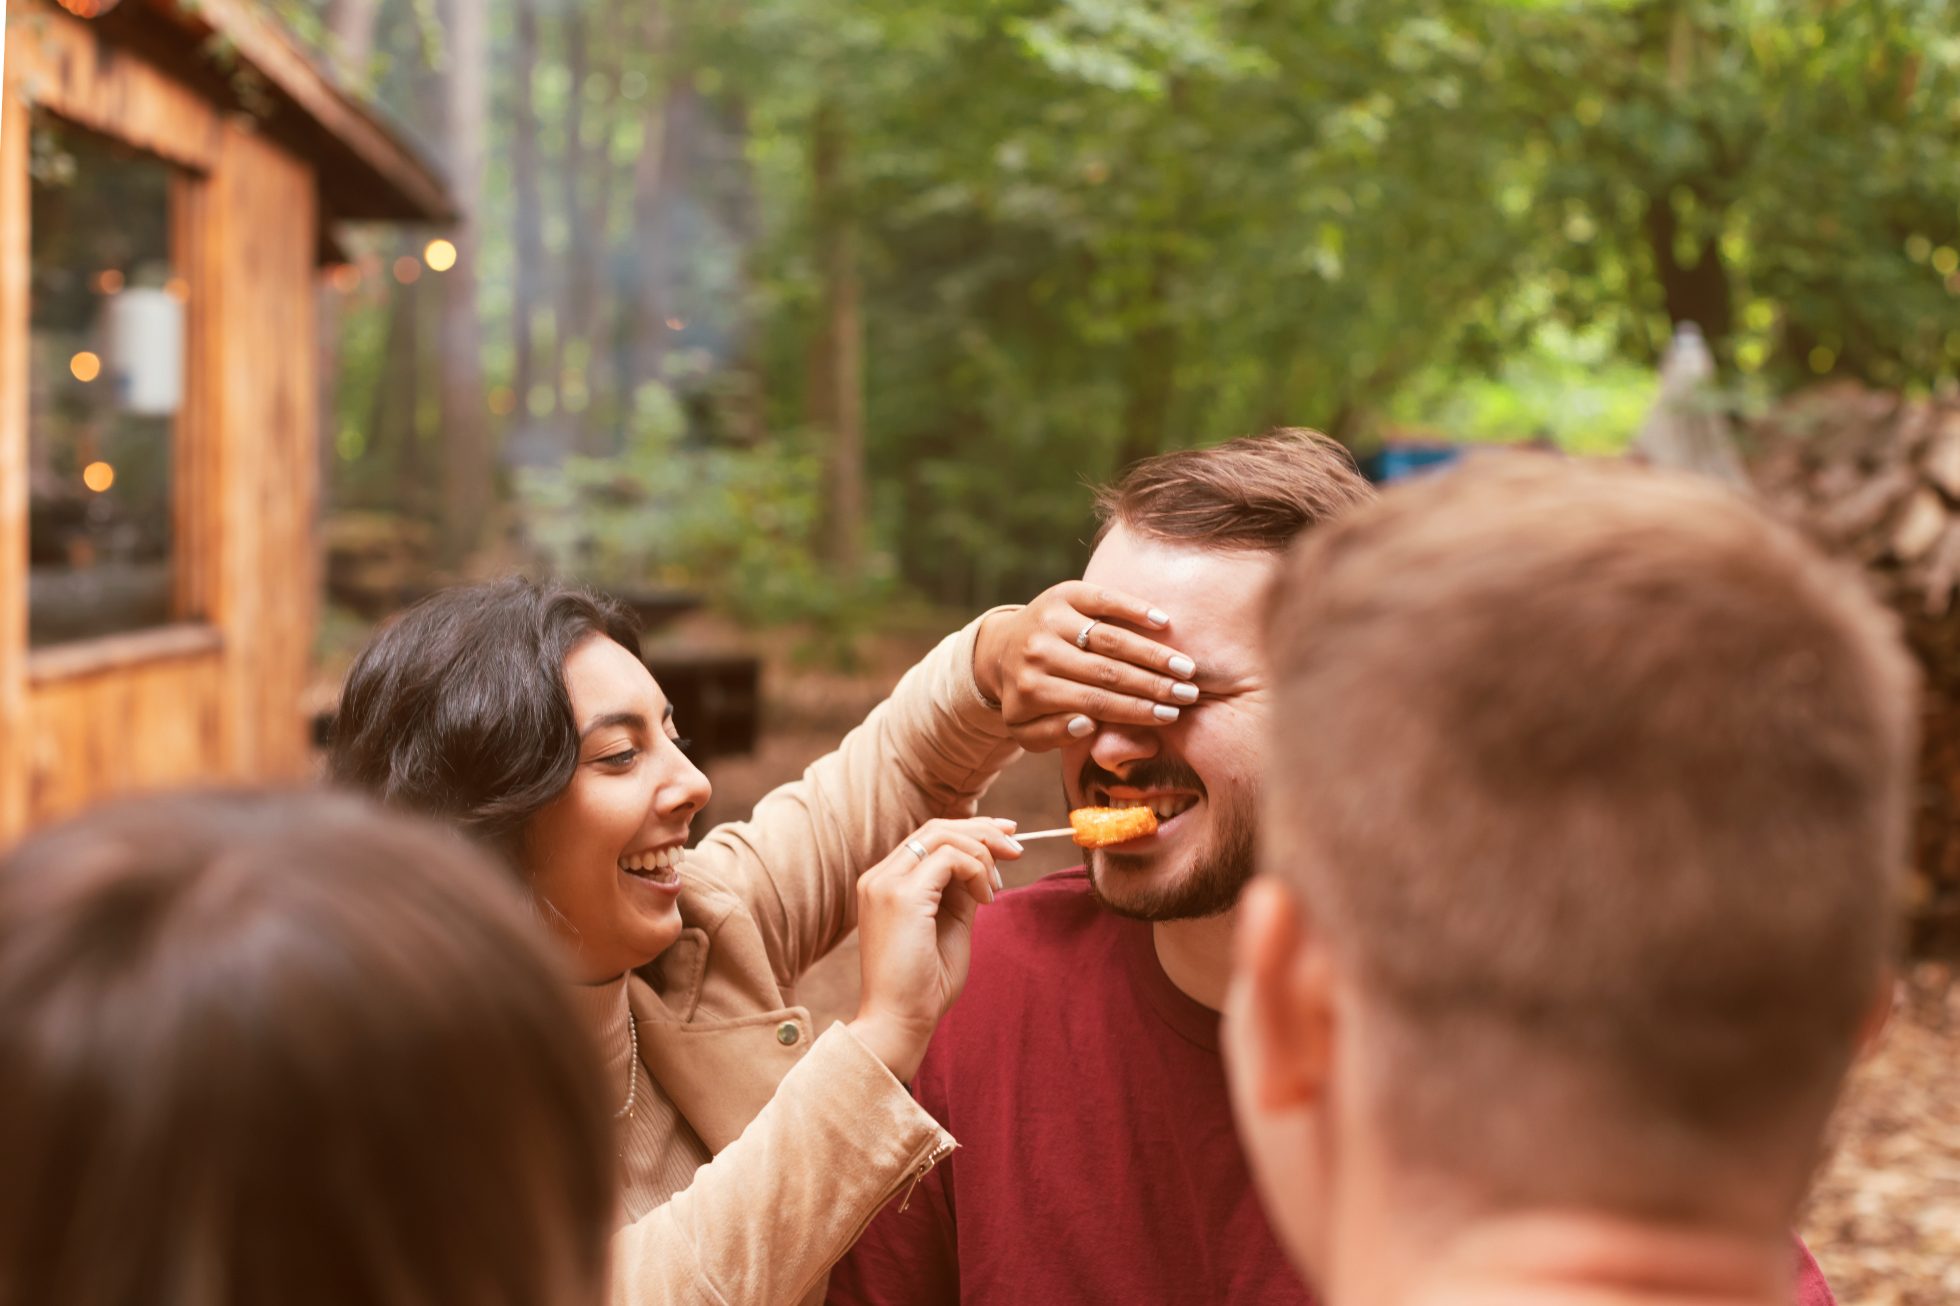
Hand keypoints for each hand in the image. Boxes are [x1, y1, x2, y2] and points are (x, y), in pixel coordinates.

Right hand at [848, 817, 1021, 1081]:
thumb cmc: (925, 985)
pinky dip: (976, 871)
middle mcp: (879, 877)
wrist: (900, 1022)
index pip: (929, 837)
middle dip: (984, 831)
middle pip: (936, 828)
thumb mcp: (950, 925)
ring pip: (942, 836)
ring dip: (983, 852)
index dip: (971, 829)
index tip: (1007, 837)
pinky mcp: (901, 896)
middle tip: (1017, 848)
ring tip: (998, 886)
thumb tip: (985, 864)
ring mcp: (885, 883)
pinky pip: (949, 859)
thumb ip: (960, 892)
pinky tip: (986, 899)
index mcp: (886, 883)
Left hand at [973, 582, 1199, 750]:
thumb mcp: (1028, 729)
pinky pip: (1103, 599)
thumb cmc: (1029, 695)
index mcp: (1032, 689)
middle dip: (1153, 685)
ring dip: (1153, 654)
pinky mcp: (1063, 593)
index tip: (1170, 716)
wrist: (1002, 649)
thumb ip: (1052, 735)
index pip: (1095, 702)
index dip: (1136, 710)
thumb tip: (1086, 724)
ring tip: (1186, 667)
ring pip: (1110, 638)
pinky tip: (1163, 622)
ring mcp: (1051, 618)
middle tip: (1189, 694)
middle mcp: (1038, 652)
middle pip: (1107, 672)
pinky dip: (1134, 608)